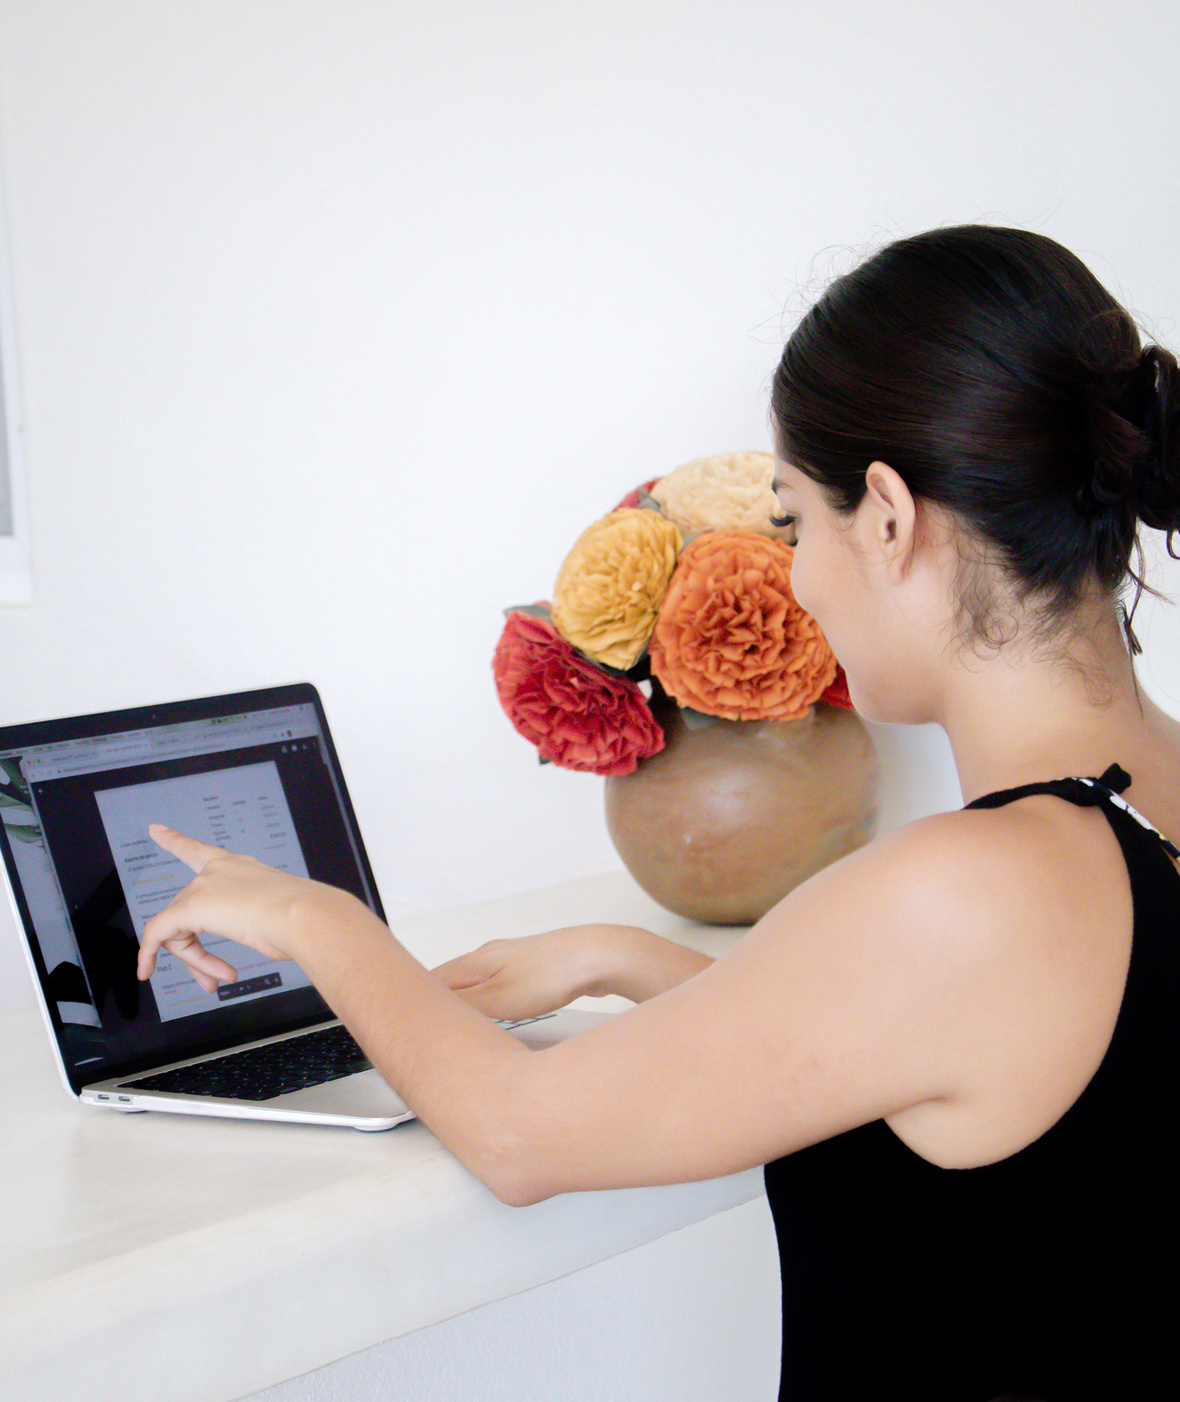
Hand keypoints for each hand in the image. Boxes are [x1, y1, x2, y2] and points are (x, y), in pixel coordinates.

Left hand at [136, 825, 321, 993]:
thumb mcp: (276, 914)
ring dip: (194, 960)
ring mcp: (204, 886)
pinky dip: (148, 954)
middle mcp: (217, 870)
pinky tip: (145, 970)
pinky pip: (158, 934)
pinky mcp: (191, 907)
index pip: (198, 850)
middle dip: (196, 951)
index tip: (156, 829)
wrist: (304, 916)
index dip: (175, 840)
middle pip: (187, 913)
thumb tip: (270, 938)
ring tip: (216, 980)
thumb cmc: (302, 917)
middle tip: (216, 977)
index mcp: (239, 867)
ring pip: (178, 929)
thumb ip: (260, 920)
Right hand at [431, 924, 622, 1021]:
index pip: (430, 980)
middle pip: (451, 983)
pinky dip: (490, 1006)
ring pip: (476, 987)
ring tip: (458, 1029)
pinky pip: (499, 990)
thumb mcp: (498, 1000)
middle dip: (440, 1007)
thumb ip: (462, 1008)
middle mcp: (488, 957)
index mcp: (474, 961)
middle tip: (430, 1034)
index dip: (415, 1002)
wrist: (597, 957)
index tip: (405, 1023)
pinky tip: (497, 1018)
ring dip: (466, 1007)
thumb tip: (429, 1016)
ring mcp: (511, 962)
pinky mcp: (531, 972)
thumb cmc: (551, 973)